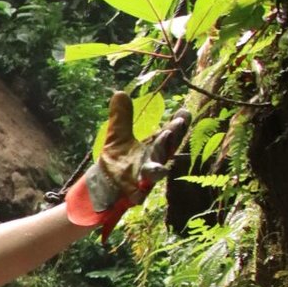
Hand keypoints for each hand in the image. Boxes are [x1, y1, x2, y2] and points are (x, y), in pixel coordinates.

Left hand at [65, 95, 189, 236]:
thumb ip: (120, 118)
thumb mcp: (117, 136)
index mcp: (153, 147)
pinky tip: (141, 187)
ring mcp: (145, 179)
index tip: (185, 113)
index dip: (178, 125)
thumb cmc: (118, 161)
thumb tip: (120, 93)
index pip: (169, 134)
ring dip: (158, 166)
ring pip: (155, 172)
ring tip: (162, 163)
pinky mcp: (134, 193)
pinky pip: (139, 192)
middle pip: (165, 150)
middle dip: (171, 139)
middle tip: (178, 125)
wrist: (103, 186)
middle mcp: (153, 161)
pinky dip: (140, 189)